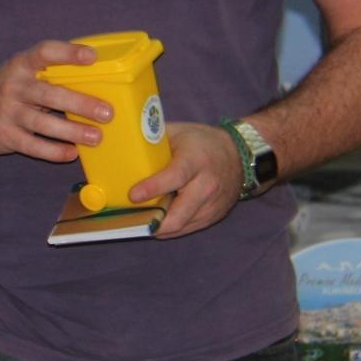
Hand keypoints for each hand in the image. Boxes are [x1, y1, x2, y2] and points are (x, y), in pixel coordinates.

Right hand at [0, 41, 110, 161]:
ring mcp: (8, 112)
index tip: (92, 56)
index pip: (44, 52)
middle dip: (79, 103)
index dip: (68, 53)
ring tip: (96, 137)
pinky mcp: (6, 135)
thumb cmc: (13, 88)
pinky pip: (33, 146)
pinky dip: (54, 151)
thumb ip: (52, 72)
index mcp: (22, 65)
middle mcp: (13, 86)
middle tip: (106, 113)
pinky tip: (72, 153)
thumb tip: (100, 78)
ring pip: (43, 123)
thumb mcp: (25, 72)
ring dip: (72, 131)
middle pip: (48, 93)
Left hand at [129, 122, 240, 238]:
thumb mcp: (178, 133)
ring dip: (159, 227)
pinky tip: (155, 222)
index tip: (132, 195)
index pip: (175, 177)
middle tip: (130, 219)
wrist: (240, 155)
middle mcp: (207, 185)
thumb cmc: (201, 141)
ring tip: (137, 222)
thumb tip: (121, 145)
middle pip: (180, 213)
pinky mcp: (214, 216)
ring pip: (182, 225)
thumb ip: (153, 140)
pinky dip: (170, 228)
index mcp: (196, 160)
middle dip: (154, 222)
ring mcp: (212, 204)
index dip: (153, 188)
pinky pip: (188, 228)